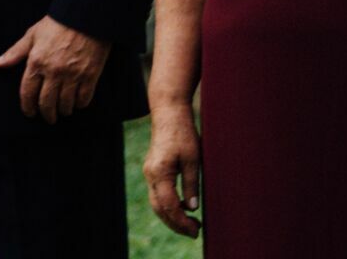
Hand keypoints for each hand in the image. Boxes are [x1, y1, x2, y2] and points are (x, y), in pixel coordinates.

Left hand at [0, 15, 109, 122]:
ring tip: (63, 111)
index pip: (27, 92)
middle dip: (46, 114)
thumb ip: (15, 53)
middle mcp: (53, 71)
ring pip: (66, 104)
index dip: (27, 106)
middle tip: (48, 118)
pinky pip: (84, 99)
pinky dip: (80, 104)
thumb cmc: (56, 24)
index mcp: (36, 62)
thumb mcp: (32, 35)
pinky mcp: (90, 76)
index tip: (29, 113)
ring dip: (63, 111)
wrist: (84, 16)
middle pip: (47, 103)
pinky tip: (77, 103)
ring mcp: (72, 75)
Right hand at [141, 102, 202, 237]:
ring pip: (156, 203)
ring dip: (172, 216)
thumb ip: (191, 184)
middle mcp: (150, 174)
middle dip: (175, 224)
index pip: (169, 205)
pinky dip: (168, 206)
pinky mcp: (152, 170)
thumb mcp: (193, 159)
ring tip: (190, 224)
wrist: (169, 113)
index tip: (196, 230)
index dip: (182, 221)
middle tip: (195, 232)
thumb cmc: (183, 133)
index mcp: (160, 172)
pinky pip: (157, 194)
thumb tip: (192, 208)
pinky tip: (183, 207)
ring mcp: (149, 172)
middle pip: (159, 208)